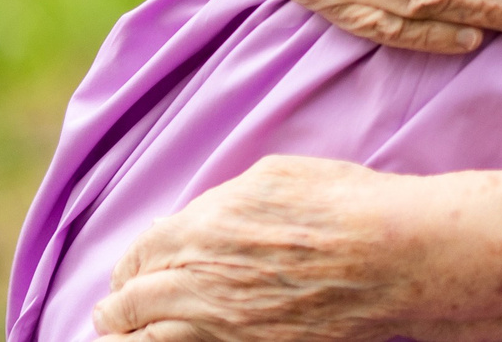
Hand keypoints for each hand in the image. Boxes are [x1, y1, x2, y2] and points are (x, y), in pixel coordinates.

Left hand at [93, 157, 414, 341]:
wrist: (391, 255)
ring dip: (130, 339)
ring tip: (123, 338)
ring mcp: (223, 324)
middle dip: (115, 310)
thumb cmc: (343, 204)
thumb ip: (225, 199)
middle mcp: (200, 280)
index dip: (129, 265)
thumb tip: (205, 215)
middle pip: (131, 304)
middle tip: (110, 314)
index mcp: (201, 227)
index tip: (128, 273)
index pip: (140, 252)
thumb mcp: (275, 176)